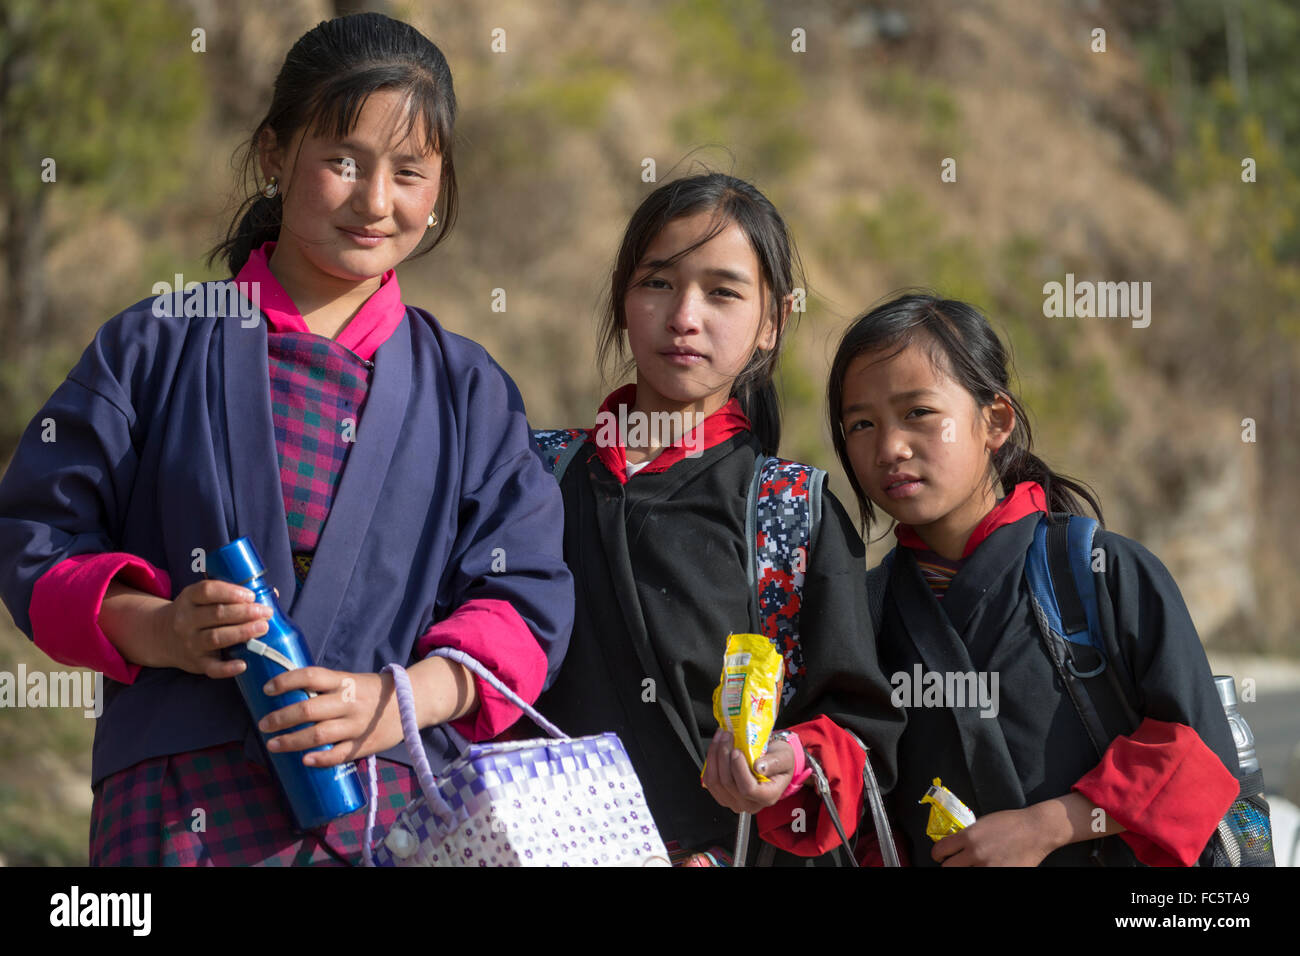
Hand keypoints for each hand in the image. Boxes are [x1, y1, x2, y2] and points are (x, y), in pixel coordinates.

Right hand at [151, 580, 272, 677]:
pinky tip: (243, 664)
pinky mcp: (196, 662)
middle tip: (266, 612)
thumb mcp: (202, 598)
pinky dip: (227, 668)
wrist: (162, 636)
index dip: (231, 592)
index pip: (208, 591)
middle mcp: (186, 620)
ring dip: (242, 633)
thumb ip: (232, 594)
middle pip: (216, 614)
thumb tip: (272, 593)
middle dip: (245, 612)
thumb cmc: (196, 613)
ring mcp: (190, 642)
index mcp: (189, 598)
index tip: (251, 596)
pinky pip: (211, 668)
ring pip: (216, 637)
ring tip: (263, 628)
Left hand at [257, 668, 402, 766]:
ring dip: (291, 741)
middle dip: (280, 718)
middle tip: (263, 724)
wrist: (412, 702)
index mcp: (344, 681)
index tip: (266, 690)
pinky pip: (339, 755)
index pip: (310, 676)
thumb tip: (289, 694)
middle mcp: (348, 702)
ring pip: (318, 736)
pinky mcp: (364, 744)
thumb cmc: (373, 692)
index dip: (285, 682)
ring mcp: (356, 725)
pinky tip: (304, 761)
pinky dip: (320, 759)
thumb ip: (326, 688)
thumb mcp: (351, 680)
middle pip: (307, 710)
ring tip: (272, 744)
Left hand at [701, 728, 793, 813]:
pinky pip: (709, 779)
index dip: (739, 769)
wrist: (773, 760)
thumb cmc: (780, 759)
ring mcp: (733, 801)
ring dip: (715, 755)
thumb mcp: (784, 757)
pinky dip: (710, 760)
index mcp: (767, 796)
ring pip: (715, 781)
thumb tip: (758, 767)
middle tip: (727, 735)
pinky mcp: (721, 794)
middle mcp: (749, 804)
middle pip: (728, 783)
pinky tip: (716, 746)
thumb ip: (774, 763)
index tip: (737, 751)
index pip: (748, 789)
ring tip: (721, 737)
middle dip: (724, 755)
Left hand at [931, 806, 1055, 866]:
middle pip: (948, 868)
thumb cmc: (1011, 823)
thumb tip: (955, 846)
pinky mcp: (1002, 873)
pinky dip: (982, 873)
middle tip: (954, 863)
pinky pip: (983, 877)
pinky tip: (986, 867)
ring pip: (964, 874)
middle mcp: (976, 853)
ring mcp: (989, 866)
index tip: (940, 856)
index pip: (940, 850)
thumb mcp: (982, 823)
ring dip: (966, 870)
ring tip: (972, 865)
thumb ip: (967, 836)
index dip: (938, 855)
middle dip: (949, 865)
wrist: (1036, 830)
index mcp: (969, 836)